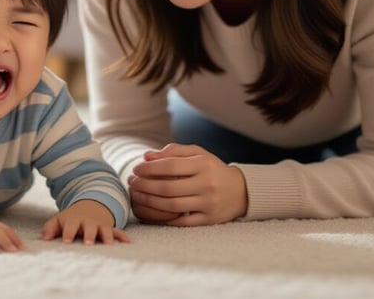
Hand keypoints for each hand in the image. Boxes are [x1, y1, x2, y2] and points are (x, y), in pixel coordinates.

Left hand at [41, 199, 130, 244]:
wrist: (91, 206)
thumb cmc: (71, 218)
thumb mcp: (59, 220)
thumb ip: (50, 228)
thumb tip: (44, 239)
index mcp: (74, 220)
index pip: (70, 226)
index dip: (68, 233)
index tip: (66, 242)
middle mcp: (88, 222)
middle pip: (89, 228)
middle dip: (89, 235)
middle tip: (88, 243)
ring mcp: (100, 225)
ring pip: (105, 230)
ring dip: (107, 236)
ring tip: (109, 244)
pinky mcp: (109, 229)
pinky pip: (118, 232)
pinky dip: (123, 236)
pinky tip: (128, 242)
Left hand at [128, 143, 246, 225]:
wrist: (241, 191)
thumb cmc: (212, 169)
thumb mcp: (198, 154)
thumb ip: (173, 151)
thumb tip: (146, 156)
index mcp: (204, 165)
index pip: (170, 165)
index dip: (149, 168)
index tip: (136, 168)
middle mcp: (207, 184)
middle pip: (168, 187)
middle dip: (145, 185)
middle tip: (132, 183)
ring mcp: (208, 204)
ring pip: (172, 205)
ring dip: (149, 201)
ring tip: (137, 195)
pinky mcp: (209, 220)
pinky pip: (181, 221)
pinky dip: (163, 217)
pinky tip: (150, 211)